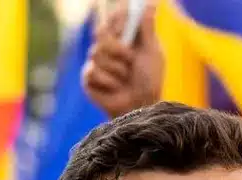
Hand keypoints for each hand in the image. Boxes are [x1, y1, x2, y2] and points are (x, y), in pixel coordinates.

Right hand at [81, 2, 162, 118]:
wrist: (141, 107)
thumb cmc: (150, 81)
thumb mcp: (153, 53)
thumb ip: (148, 30)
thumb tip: (150, 5)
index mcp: (123, 37)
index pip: (112, 18)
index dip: (116, 19)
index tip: (125, 25)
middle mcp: (107, 47)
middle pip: (100, 33)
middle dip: (116, 47)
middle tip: (130, 58)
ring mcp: (96, 62)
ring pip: (96, 53)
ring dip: (116, 68)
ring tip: (126, 78)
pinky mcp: (88, 79)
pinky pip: (92, 71)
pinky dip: (109, 81)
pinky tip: (116, 88)